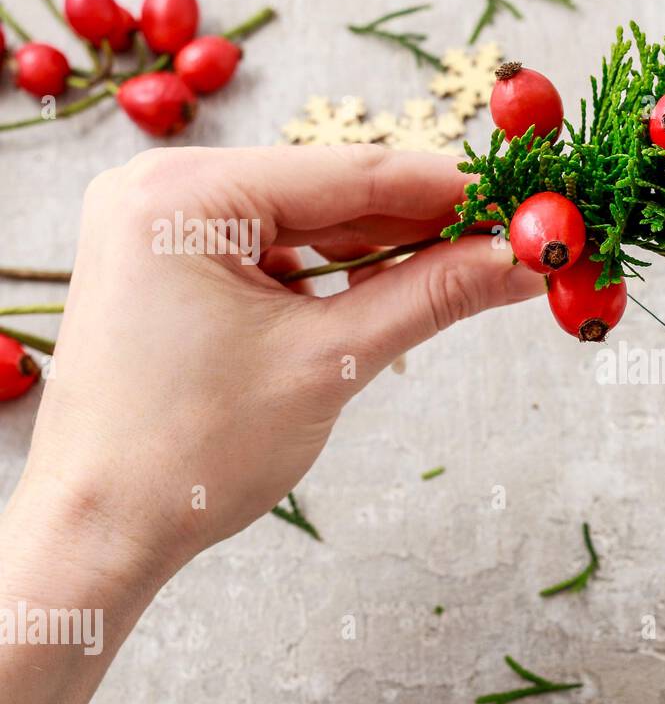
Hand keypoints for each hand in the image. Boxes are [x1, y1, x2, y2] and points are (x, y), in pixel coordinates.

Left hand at [0, 145, 542, 703]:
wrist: (100, 532)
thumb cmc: (190, 454)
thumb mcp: (330, 361)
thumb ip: (431, 297)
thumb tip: (519, 263)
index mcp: (182, 193)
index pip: (349, 172)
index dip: (450, 190)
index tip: (526, 204)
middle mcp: (161, 188)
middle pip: (329, 191)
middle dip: (422, 224)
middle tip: (512, 244)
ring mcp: (160, 225)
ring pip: (305, 222)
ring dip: (384, 250)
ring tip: (468, 271)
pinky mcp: (169, 264)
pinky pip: (273, 251)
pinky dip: (334, 272)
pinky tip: (394, 290)